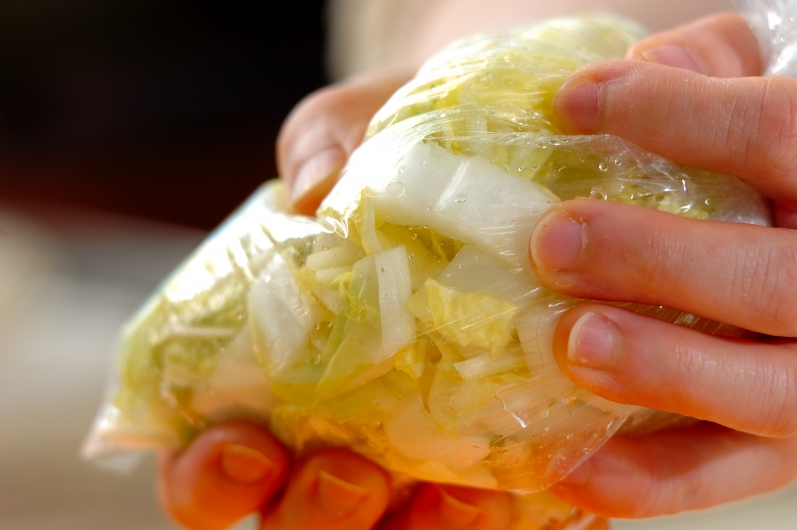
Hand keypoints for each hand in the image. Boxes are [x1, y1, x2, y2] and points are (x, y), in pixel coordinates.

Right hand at [160, 72, 603, 529]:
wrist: (502, 139)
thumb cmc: (405, 143)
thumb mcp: (355, 126)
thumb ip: (323, 146)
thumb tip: (317, 193)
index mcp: (271, 369)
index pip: (212, 458)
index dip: (208, 475)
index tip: (243, 446)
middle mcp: (335, 422)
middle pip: (293, 514)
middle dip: (309, 514)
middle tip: (348, 473)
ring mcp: (418, 445)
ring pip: (394, 527)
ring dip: (409, 527)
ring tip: (446, 485)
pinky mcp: (503, 449)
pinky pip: (498, 508)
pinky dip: (497, 508)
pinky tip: (514, 477)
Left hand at [527, 13, 796, 517]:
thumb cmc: (791, 165)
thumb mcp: (779, 99)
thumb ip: (723, 73)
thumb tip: (644, 67)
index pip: (781, 135)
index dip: (676, 114)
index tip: (572, 102)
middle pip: (773, 281)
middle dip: (656, 259)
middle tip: (553, 242)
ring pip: (765, 394)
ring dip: (661, 371)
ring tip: (571, 345)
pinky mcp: (794, 450)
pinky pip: (723, 477)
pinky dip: (644, 482)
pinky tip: (563, 466)